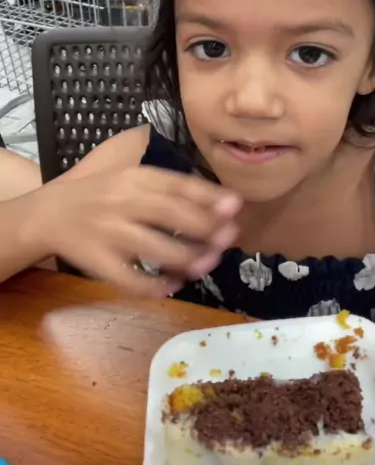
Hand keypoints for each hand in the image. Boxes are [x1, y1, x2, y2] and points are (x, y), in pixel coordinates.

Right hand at [28, 167, 240, 296]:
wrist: (49, 214)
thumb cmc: (102, 195)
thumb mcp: (131, 178)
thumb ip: (170, 187)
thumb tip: (221, 202)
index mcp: (135, 179)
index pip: (176, 184)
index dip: (208, 196)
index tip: (235, 205)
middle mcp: (122, 202)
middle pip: (170, 214)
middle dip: (205, 227)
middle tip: (229, 237)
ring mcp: (109, 233)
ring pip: (155, 249)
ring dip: (188, 259)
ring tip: (208, 263)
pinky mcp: (98, 262)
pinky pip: (130, 279)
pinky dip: (155, 286)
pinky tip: (173, 286)